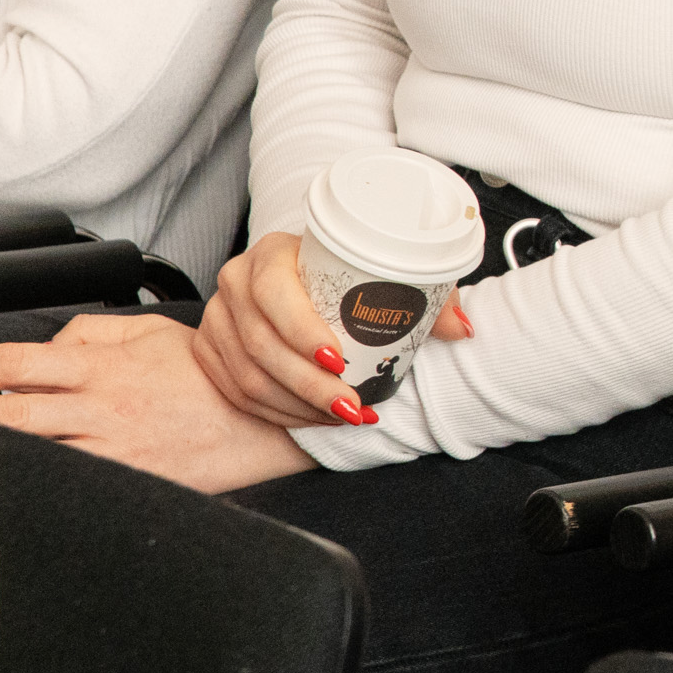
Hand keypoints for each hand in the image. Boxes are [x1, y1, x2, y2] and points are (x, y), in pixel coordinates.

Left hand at [0, 314, 314, 490]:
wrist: (267, 420)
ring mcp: (111, 449)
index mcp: (103, 367)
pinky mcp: (126, 481)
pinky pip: (68, 483)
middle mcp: (101, 408)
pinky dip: (36, 483)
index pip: (16, 363)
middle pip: (10, 415)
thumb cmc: (212, 377)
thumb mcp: (153, 332)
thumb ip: (92, 333)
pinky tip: (14, 485)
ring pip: (33, 454)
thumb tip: (44, 349)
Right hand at [193, 227, 474, 431]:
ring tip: (344, 416)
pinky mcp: (211, 351)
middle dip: (311, 385)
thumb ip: (426, 294)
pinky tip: (315, 418)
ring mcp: (219, 321)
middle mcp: (236, 284)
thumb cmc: (345, 269)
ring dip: (299, 406)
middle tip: (353, 406)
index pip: (275, 293)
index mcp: (271, 254)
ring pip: (250, 377)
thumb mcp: (383, 268)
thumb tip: (461, 330)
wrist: (297, 271)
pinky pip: (240, 392)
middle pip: (263, 345)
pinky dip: (279, 412)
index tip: (341, 360)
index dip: (303, 331)